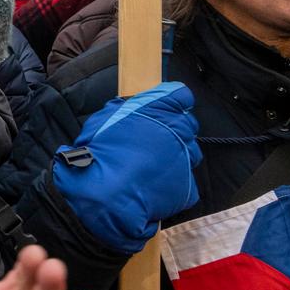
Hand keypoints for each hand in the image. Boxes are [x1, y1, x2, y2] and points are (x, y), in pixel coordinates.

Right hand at [51, 81, 200, 254]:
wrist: (105, 194)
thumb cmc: (100, 152)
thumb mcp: (104, 118)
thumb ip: (127, 109)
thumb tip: (135, 107)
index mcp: (159, 110)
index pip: (181, 95)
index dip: (172, 101)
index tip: (163, 107)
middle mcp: (179, 132)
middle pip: (188, 124)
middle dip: (174, 129)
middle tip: (151, 140)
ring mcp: (185, 160)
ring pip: (190, 152)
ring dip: (176, 155)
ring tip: (151, 165)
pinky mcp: (187, 188)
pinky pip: (185, 181)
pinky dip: (173, 182)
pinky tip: (153, 185)